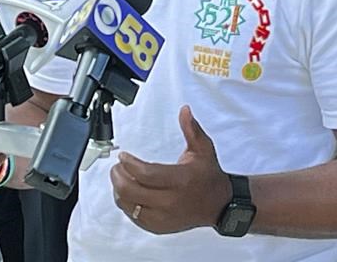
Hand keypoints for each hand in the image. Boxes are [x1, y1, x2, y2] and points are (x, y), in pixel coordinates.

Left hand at [110, 106, 231, 234]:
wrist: (218, 204)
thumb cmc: (208, 176)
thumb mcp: (203, 149)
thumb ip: (192, 129)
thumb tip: (185, 110)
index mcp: (180, 180)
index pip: (146, 175)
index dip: (129, 164)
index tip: (123, 156)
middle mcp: (170, 201)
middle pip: (132, 192)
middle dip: (118, 176)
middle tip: (117, 166)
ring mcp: (163, 217)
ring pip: (129, 206)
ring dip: (119, 190)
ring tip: (120, 177)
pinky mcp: (159, 226)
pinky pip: (134, 217)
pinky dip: (126, 204)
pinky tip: (127, 193)